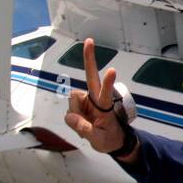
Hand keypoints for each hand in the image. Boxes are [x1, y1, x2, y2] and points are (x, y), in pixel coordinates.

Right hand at [63, 38, 129, 155]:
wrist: (112, 141)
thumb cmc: (109, 139)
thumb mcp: (99, 140)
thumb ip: (85, 129)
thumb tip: (70, 117)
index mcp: (104, 106)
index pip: (105, 92)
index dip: (107, 82)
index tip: (112, 71)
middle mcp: (95, 99)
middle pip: (90, 76)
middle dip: (89, 58)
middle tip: (89, 41)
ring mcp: (87, 100)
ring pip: (72, 100)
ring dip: (75, 113)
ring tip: (86, 126)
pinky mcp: (81, 104)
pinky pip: (70, 109)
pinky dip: (73, 118)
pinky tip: (82, 124)